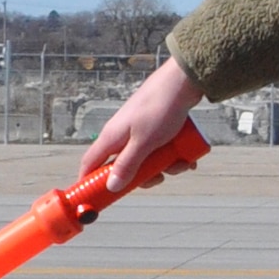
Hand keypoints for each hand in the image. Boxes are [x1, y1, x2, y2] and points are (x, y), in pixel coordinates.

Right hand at [79, 56, 205, 192]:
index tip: (98, 198)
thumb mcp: (144, 143)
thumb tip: (111, 186)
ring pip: (147, 158)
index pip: (90, 164)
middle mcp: (122, 134)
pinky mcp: (156, 125)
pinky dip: (173, 154)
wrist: (183, 81)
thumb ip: (127, 165)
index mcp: (111, 137)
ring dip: (165, 165)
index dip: (90, 181)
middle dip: (144, 175)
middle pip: (124, 166)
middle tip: (160, 177)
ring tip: (182, 163)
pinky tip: (189, 157)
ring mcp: (139, 129)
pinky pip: (160, 147)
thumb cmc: (161, 109)